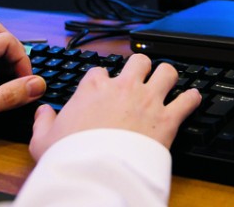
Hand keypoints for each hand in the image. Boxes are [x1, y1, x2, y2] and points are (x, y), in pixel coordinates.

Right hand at [28, 53, 200, 159]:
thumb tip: (41, 112)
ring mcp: (147, 100)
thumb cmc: (70, 156)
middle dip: (141, 67)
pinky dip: (191, 99)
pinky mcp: (167, 119)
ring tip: (167, 82)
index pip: (100, 70)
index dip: (103, 79)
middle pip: (139, 61)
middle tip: (141, 78)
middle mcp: (123, 87)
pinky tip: (192, 99)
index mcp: (93, 87)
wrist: (96, 172)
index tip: (104, 88)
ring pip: (166, 71)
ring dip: (167, 76)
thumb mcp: (43, 140)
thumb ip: (43, 122)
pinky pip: (187, 100)